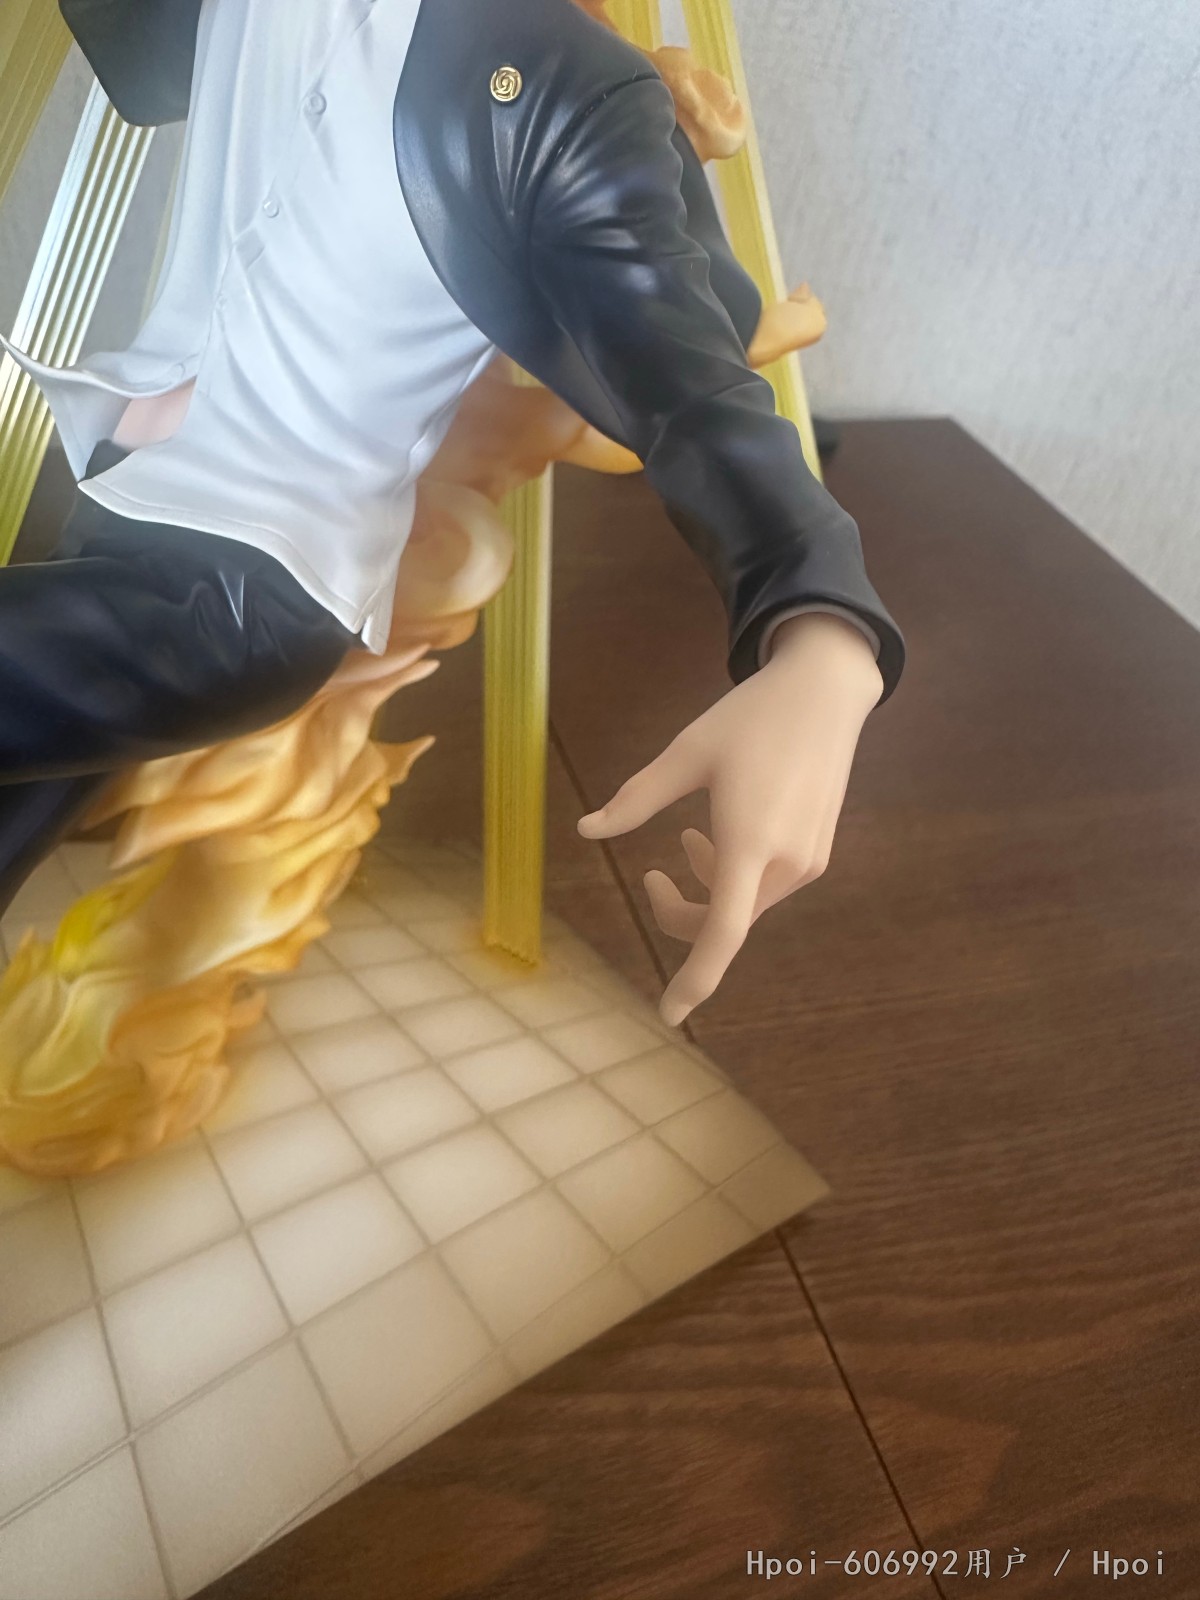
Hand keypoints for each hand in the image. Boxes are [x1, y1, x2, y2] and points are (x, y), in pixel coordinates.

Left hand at [577, 613, 883, 1026]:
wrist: (826, 692)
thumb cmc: (750, 717)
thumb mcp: (686, 753)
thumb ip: (636, 799)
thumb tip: (585, 831)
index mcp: (751, 842)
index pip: (721, 933)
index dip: (694, 979)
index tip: (667, 1015)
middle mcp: (787, 863)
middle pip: (723, 923)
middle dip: (682, 913)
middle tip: (650, 875)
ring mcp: (809, 862)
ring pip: (744, 906)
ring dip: (708, 888)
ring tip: (686, 839)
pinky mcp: (819, 853)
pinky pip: (766, 886)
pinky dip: (735, 875)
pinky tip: (723, 833)